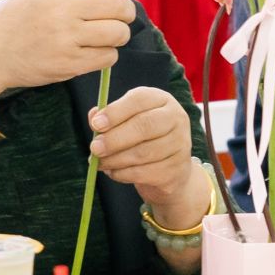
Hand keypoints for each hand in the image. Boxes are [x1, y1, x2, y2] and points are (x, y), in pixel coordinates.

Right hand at [0, 0, 148, 95]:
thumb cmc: (16, 16)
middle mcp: (63, 9)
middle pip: (118, 6)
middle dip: (126, 11)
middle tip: (119, 16)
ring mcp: (66, 38)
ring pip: (117, 33)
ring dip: (118, 34)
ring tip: (104, 35)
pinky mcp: (68, 64)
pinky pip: (107, 57)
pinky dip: (106, 54)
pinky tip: (93, 51)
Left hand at [90, 87, 205, 225]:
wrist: (169, 167)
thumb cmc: (142, 137)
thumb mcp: (126, 121)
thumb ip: (109, 117)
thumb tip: (93, 116)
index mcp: (161, 99)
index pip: (139, 100)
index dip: (115, 112)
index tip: (96, 125)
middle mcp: (176, 118)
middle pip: (144, 126)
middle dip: (114, 139)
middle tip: (94, 148)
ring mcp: (180, 144)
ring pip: (143, 152)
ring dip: (115, 160)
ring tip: (99, 163)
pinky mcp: (177, 168)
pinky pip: (145, 173)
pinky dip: (123, 174)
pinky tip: (112, 172)